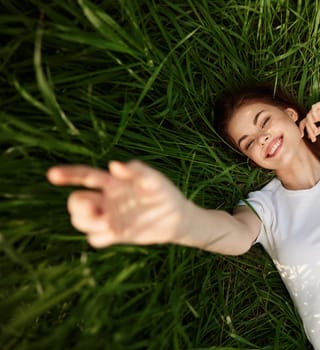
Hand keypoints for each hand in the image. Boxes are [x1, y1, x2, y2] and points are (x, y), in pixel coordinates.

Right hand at [47, 160, 191, 247]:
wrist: (177, 218)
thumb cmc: (164, 194)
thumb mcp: (154, 180)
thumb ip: (137, 170)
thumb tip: (113, 165)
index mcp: (112, 183)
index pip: (85, 176)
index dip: (68, 175)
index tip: (52, 175)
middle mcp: (106, 199)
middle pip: (75, 202)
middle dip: (78, 208)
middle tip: (97, 211)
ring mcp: (109, 217)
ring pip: (80, 222)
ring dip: (86, 224)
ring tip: (107, 225)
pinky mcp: (115, 234)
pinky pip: (95, 239)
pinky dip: (98, 238)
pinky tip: (112, 233)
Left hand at [299, 97, 319, 141]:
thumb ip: (319, 130)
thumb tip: (311, 136)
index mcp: (315, 118)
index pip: (305, 123)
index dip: (301, 129)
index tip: (302, 136)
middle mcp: (314, 113)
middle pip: (306, 121)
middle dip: (309, 131)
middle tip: (313, 138)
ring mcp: (317, 108)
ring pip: (308, 116)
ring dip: (311, 124)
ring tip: (315, 130)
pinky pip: (314, 107)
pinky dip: (313, 113)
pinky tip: (316, 118)